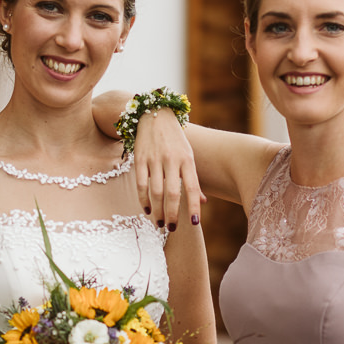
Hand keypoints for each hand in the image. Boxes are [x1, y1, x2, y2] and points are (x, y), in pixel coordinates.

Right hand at [132, 109, 201, 231]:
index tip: (194, 223)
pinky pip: (141, 184)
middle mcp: (171, 160)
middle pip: (172, 193)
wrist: (155, 114)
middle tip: (172, 228)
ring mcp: (154, 159)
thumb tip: (203, 202)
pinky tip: (147, 209)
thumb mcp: (188, 155)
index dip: (193, 206)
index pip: (192, 188)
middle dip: (173, 214)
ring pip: (156, 192)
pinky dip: (143, 200)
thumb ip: (193, 179)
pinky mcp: (140, 159)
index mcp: (187, 160)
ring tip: (160, 223)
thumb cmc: (175, 140)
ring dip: (157, 211)